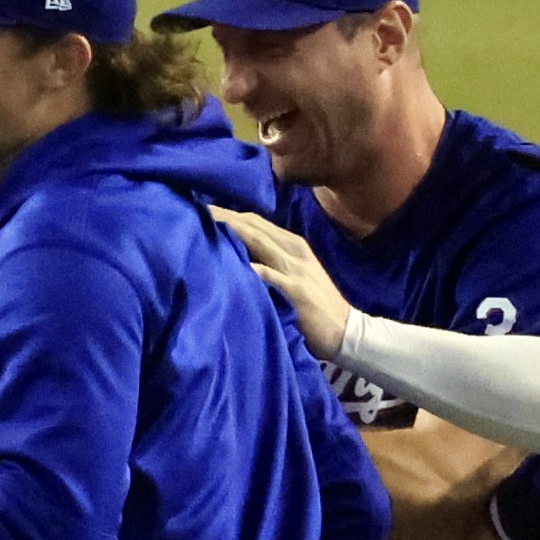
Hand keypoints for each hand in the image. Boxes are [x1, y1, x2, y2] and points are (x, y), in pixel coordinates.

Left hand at [211, 205, 355, 358]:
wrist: (347, 329)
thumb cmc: (315, 305)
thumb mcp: (293, 275)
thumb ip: (270, 261)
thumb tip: (236, 254)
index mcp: (292, 245)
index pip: (255, 222)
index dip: (228, 214)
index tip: (200, 209)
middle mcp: (294, 250)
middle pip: (253, 226)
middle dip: (223, 216)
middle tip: (192, 209)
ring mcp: (296, 269)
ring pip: (260, 242)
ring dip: (232, 231)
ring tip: (204, 224)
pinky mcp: (296, 290)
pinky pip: (270, 275)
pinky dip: (252, 268)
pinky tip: (230, 263)